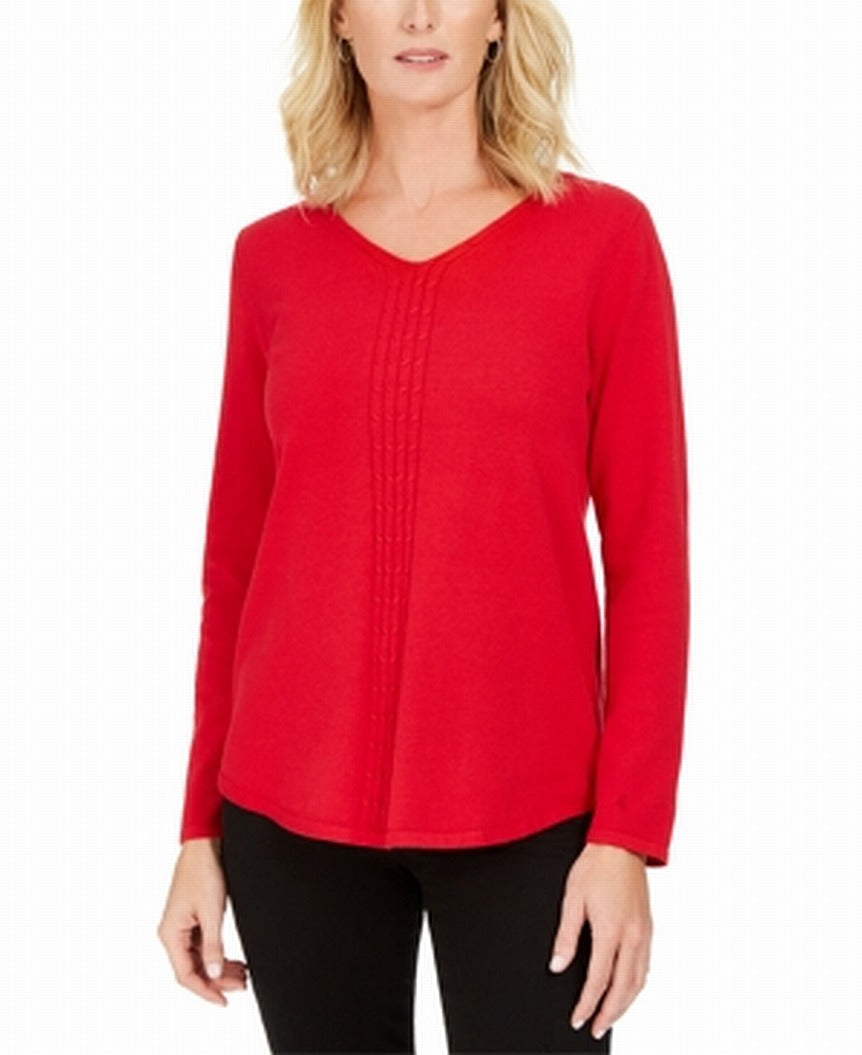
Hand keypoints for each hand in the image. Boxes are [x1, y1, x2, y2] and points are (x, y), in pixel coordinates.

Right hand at [157, 838, 248, 1005]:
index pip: (186, 975)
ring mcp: (182, 926)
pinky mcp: (192, 919)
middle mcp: (172, 933)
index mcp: (170, 933)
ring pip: (200, 958)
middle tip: (242, 985)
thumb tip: (214, 975)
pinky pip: (203, 945)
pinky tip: (234, 961)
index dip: (206, 991)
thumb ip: (213, 945)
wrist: (205, 844)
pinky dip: (218, 954)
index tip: (225, 1000)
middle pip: (193, 968)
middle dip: (217, 980)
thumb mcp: (212, 911)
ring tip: (243, 975)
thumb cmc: (204, 872)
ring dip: (220, 968)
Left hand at [548, 842, 651, 1039]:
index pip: (599, 980)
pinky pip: (646, 966)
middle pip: (624, 989)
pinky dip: (636, 985)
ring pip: (639, 981)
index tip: (578, 1019)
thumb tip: (558, 966)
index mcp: (611, 931)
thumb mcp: (572, 898)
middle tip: (595, 1029)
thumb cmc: (596, 866)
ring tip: (610, 1017)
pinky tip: (628, 988)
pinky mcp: (648, 927)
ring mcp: (644, 933)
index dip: (587, 1004)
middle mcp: (632, 936)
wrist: (622, 844)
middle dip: (610, 1014)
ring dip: (625, 1004)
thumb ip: (566, 936)